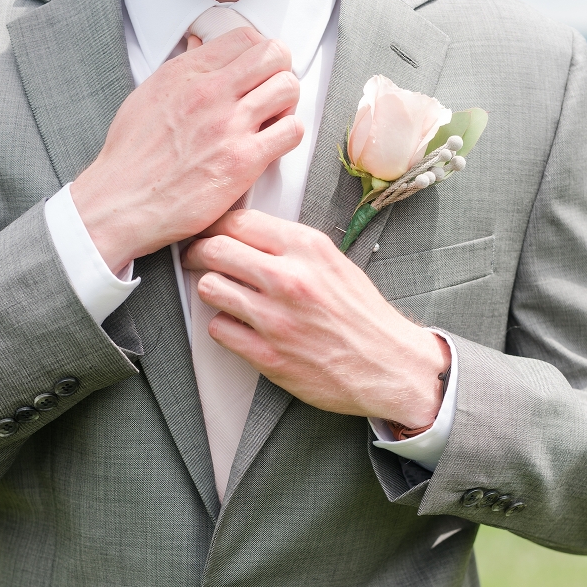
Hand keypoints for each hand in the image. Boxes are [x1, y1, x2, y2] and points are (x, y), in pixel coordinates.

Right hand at [70, 27, 302, 272]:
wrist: (122, 203)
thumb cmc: (132, 158)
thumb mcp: (148, 96)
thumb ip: (181, 71)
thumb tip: (200, 47)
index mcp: (186, 72)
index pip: (245, 37)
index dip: (258, 53)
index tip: (255, 73)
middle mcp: (210, 92)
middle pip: (274, 55)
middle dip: (279, 72)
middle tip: (269, 95)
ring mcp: (229, 125)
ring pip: (288, 88)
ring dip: (287, 103)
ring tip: (272, 121)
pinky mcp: (243, 161)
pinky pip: (291, 130)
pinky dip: (288, 134)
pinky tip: (271, 146)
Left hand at [182, 210, 450, 427]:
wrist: (389, 365)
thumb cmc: (361, 316)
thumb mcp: (334, 263)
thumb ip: (291, 247)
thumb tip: (246, 234)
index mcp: (308, 248)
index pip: (239, 221)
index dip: (215, 225)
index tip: (209, 232)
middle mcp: (290, 279)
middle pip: (215, 250)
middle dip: (199, 253)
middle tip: (197, 259)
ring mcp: (277, 319)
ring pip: (210, 288)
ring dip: (211, 291)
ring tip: (225, 295)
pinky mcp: (268, 355)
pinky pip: (219, 329)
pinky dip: (224, 327)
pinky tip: (240, 327)